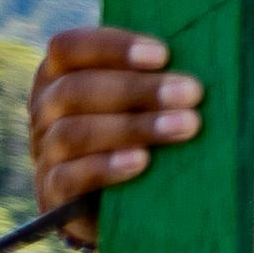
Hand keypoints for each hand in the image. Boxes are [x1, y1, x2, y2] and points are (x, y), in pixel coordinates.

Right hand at [29, 28, 204, 246]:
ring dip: (133, 126)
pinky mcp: (53, 192)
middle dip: (136, 89)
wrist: (130, 205)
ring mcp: (45, 152)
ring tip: (186, 126)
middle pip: (75, 90)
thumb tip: (207, 56)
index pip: (68, 47)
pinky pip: (70, 177)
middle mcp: (45, 109)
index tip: (163, 54)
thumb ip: (161, 78)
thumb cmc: (147, 136)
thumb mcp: (149, 102)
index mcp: (61, 75)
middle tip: (192, 92)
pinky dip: (107, 166)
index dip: (112, 47)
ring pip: (75, 132)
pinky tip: (142, 161)